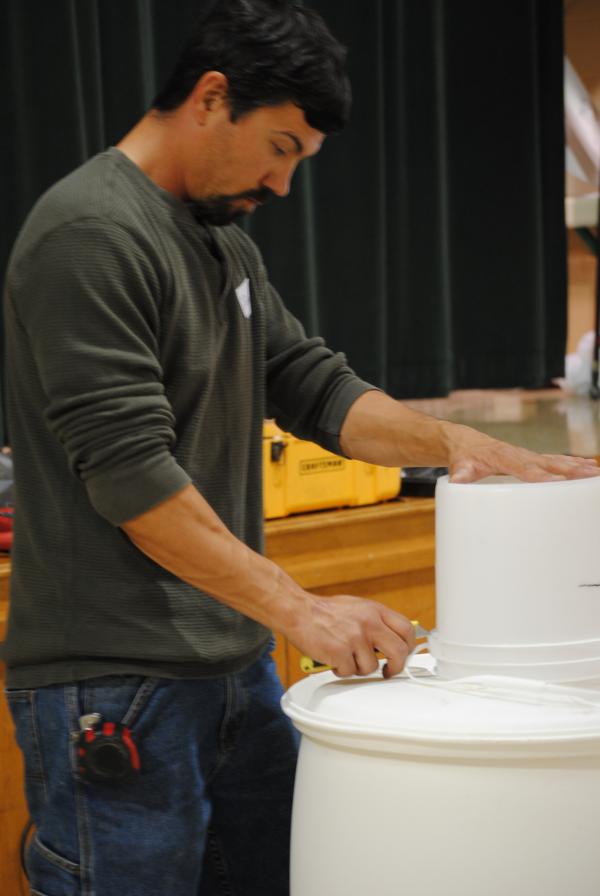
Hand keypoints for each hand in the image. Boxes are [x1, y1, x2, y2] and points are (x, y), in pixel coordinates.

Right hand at [285, 593, 415, 678]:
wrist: (298, 611)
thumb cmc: (324, 611)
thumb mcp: (357, 608)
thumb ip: (375, 621)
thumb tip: (391, 638)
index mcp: (375, 611)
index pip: (407, 630)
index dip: (408, 647)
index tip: (403, 655)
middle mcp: (369, 623)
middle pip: (399, 652)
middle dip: (396, 667)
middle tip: (388, 671)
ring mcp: (355, 639)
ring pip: (371, 667)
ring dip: (358, 668)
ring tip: (345, 657)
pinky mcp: (341, 653)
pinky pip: (349, 672)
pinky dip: (341, 670)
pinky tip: (332, 659)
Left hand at [445, 423, 599, 482]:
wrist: (464, 443)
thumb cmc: (464, 458)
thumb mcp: (459, 468)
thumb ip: (459, 476)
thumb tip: (456, 482)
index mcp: (504, 459)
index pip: (526, 469)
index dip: (541, 476)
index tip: (558, 483)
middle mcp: (520, 455)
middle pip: (549, 464)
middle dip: (570, 470)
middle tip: (591, 475)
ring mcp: (528, 456)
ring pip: (556, 461)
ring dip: (577, 466)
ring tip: (597, 471)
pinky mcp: (531, 458)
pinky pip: (556, 460)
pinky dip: (573, 462)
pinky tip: (589, 467)